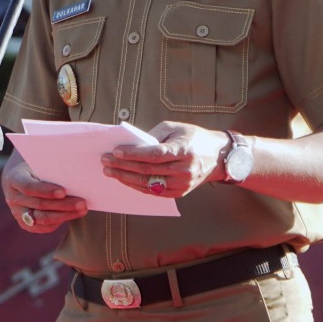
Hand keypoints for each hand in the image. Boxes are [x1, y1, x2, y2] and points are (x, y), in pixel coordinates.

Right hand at [2, 157, 88, 233]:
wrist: (20, 181)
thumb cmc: (35, 169)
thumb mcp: (39, 165)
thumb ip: (51, 170)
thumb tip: (74, 176)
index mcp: (13, 179)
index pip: (28, 187)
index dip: (46, 191)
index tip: (64, 192)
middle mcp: (13, 198)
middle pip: (39, 205)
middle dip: (63, 204)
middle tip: (82, 202)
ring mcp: (17, 213)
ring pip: (42, 219)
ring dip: (65, 215)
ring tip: (82, 210)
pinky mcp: (26, 224)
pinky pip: (44, 227)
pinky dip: (59, 222)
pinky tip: (72, 215)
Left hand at [100, 121, 227, 197]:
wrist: (218, 157)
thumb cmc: (193, 138)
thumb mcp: (175, 128)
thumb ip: (153, 136)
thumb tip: (130, 144)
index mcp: (184, 150)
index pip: (154, 154)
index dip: (133, 154)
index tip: (115, 151)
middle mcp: (184, 169)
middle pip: (148, 169)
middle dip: (123, 165)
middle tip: (105, 160)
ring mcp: (182, 184)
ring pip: (148, 183)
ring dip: (125, 177)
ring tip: (109, 171)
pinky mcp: (180, 193)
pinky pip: (153, 191)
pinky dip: (137, 186)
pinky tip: (124, 179)